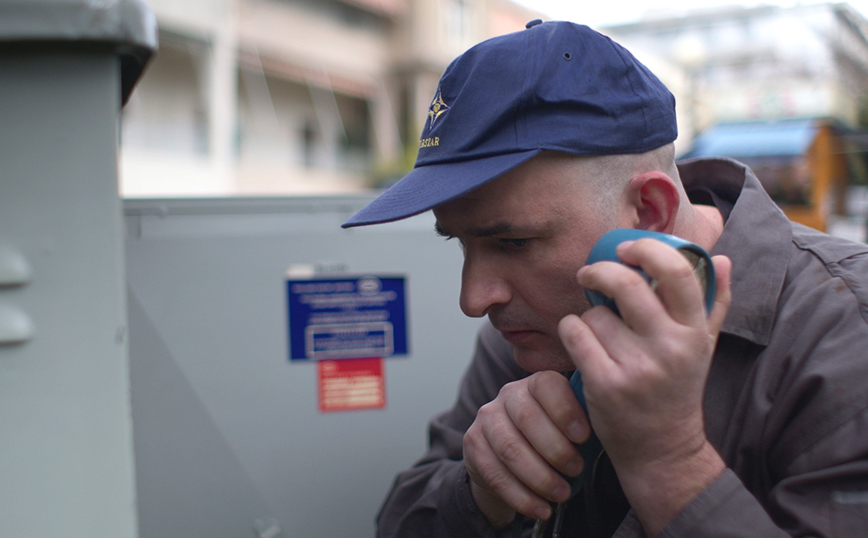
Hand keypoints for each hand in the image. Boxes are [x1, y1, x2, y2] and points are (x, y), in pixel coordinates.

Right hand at [463, 371, 590, 527]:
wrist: (513, 462)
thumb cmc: (555, 440)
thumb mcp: (572, 426)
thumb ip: (587, 419)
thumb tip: (612, 423)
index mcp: (536, 383)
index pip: (547, 386)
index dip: (566, 411)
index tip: (585, 437)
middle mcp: (507, 395)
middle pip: (527, 418)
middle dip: (556, 449)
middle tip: (577, 471)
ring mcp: (486, 419)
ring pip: (510, 449)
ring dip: (539, 477)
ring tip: (562, 494)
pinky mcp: (473, 444)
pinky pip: (495, 473)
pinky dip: (521, 496)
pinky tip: (541, 509)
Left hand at [558, 238, 731, 534]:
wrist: (662, 449)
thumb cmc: (678, 388)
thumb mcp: (704, 347)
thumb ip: (716, 302)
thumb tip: (720, 258)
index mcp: (694, 332)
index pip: (678, 272)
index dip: (647, 250)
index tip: (625, 248)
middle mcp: (669, 347)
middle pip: (625, 284)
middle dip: (599, 271)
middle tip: (588, 273)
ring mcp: (636, 368)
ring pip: (594, 313)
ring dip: (588, 317)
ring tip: (599, 335)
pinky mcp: (605, 384)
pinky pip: (574, 334)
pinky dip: (570, 331)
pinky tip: (578, 341)